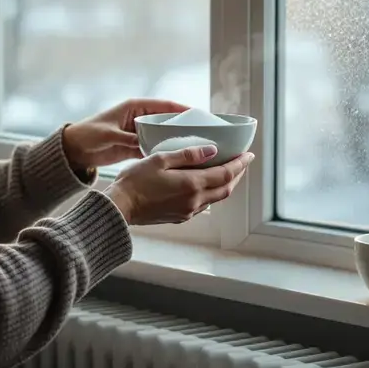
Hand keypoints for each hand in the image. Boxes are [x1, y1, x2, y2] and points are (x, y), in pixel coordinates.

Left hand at [61, 98, 188, 169]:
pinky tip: (177, 160)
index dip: (183, 109)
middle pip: (167, 120)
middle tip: (204, 134)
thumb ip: (127, 139)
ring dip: (176, 140)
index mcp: (135, 107)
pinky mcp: (135, 146)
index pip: (164, 105)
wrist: (74, 149)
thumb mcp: (109, 135)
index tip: (200, 114)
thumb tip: (144, 145)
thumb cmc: (88, 135)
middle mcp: (139, 118)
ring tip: (196, 148)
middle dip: (184, 126)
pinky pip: (154, 147)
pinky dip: (163, 152)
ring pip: (162, 135)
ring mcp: (138, 132)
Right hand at [103, 146, 254, 224]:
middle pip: (226, 188)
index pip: (226, 173)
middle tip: (241, 162)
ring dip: (225, 184)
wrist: (120, 208)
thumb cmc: (135, 181)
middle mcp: (194, 201)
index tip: (248, 154)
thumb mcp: (160, 159)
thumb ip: (187, 155)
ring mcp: (187, 211)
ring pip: (216, 198)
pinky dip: (210, 192)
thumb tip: (211, 150)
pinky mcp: (179, 217)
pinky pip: (202, 204)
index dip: (240, 164)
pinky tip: (204, 185)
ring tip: (226, 171)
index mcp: (192, 184)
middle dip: (237, 174)